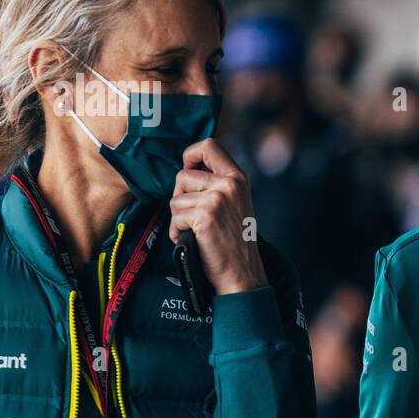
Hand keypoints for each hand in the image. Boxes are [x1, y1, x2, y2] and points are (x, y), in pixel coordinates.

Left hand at [170, 138, 267, 295]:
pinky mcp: (204, 216)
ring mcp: (217, 199)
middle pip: (183, 175)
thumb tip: (188, 169)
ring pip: (175, 199)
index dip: (190, 155)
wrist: (243, 272)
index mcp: (238, 178)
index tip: (189, 171)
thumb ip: (218, 183)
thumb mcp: (236, 202)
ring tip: (196, 231)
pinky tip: (192, 240)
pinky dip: (177, 232)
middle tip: (194, 215)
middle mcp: (229, 184)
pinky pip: (175, 217)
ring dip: (178, 217)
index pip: (209, 145)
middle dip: (180, 197)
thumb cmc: (235, 241)